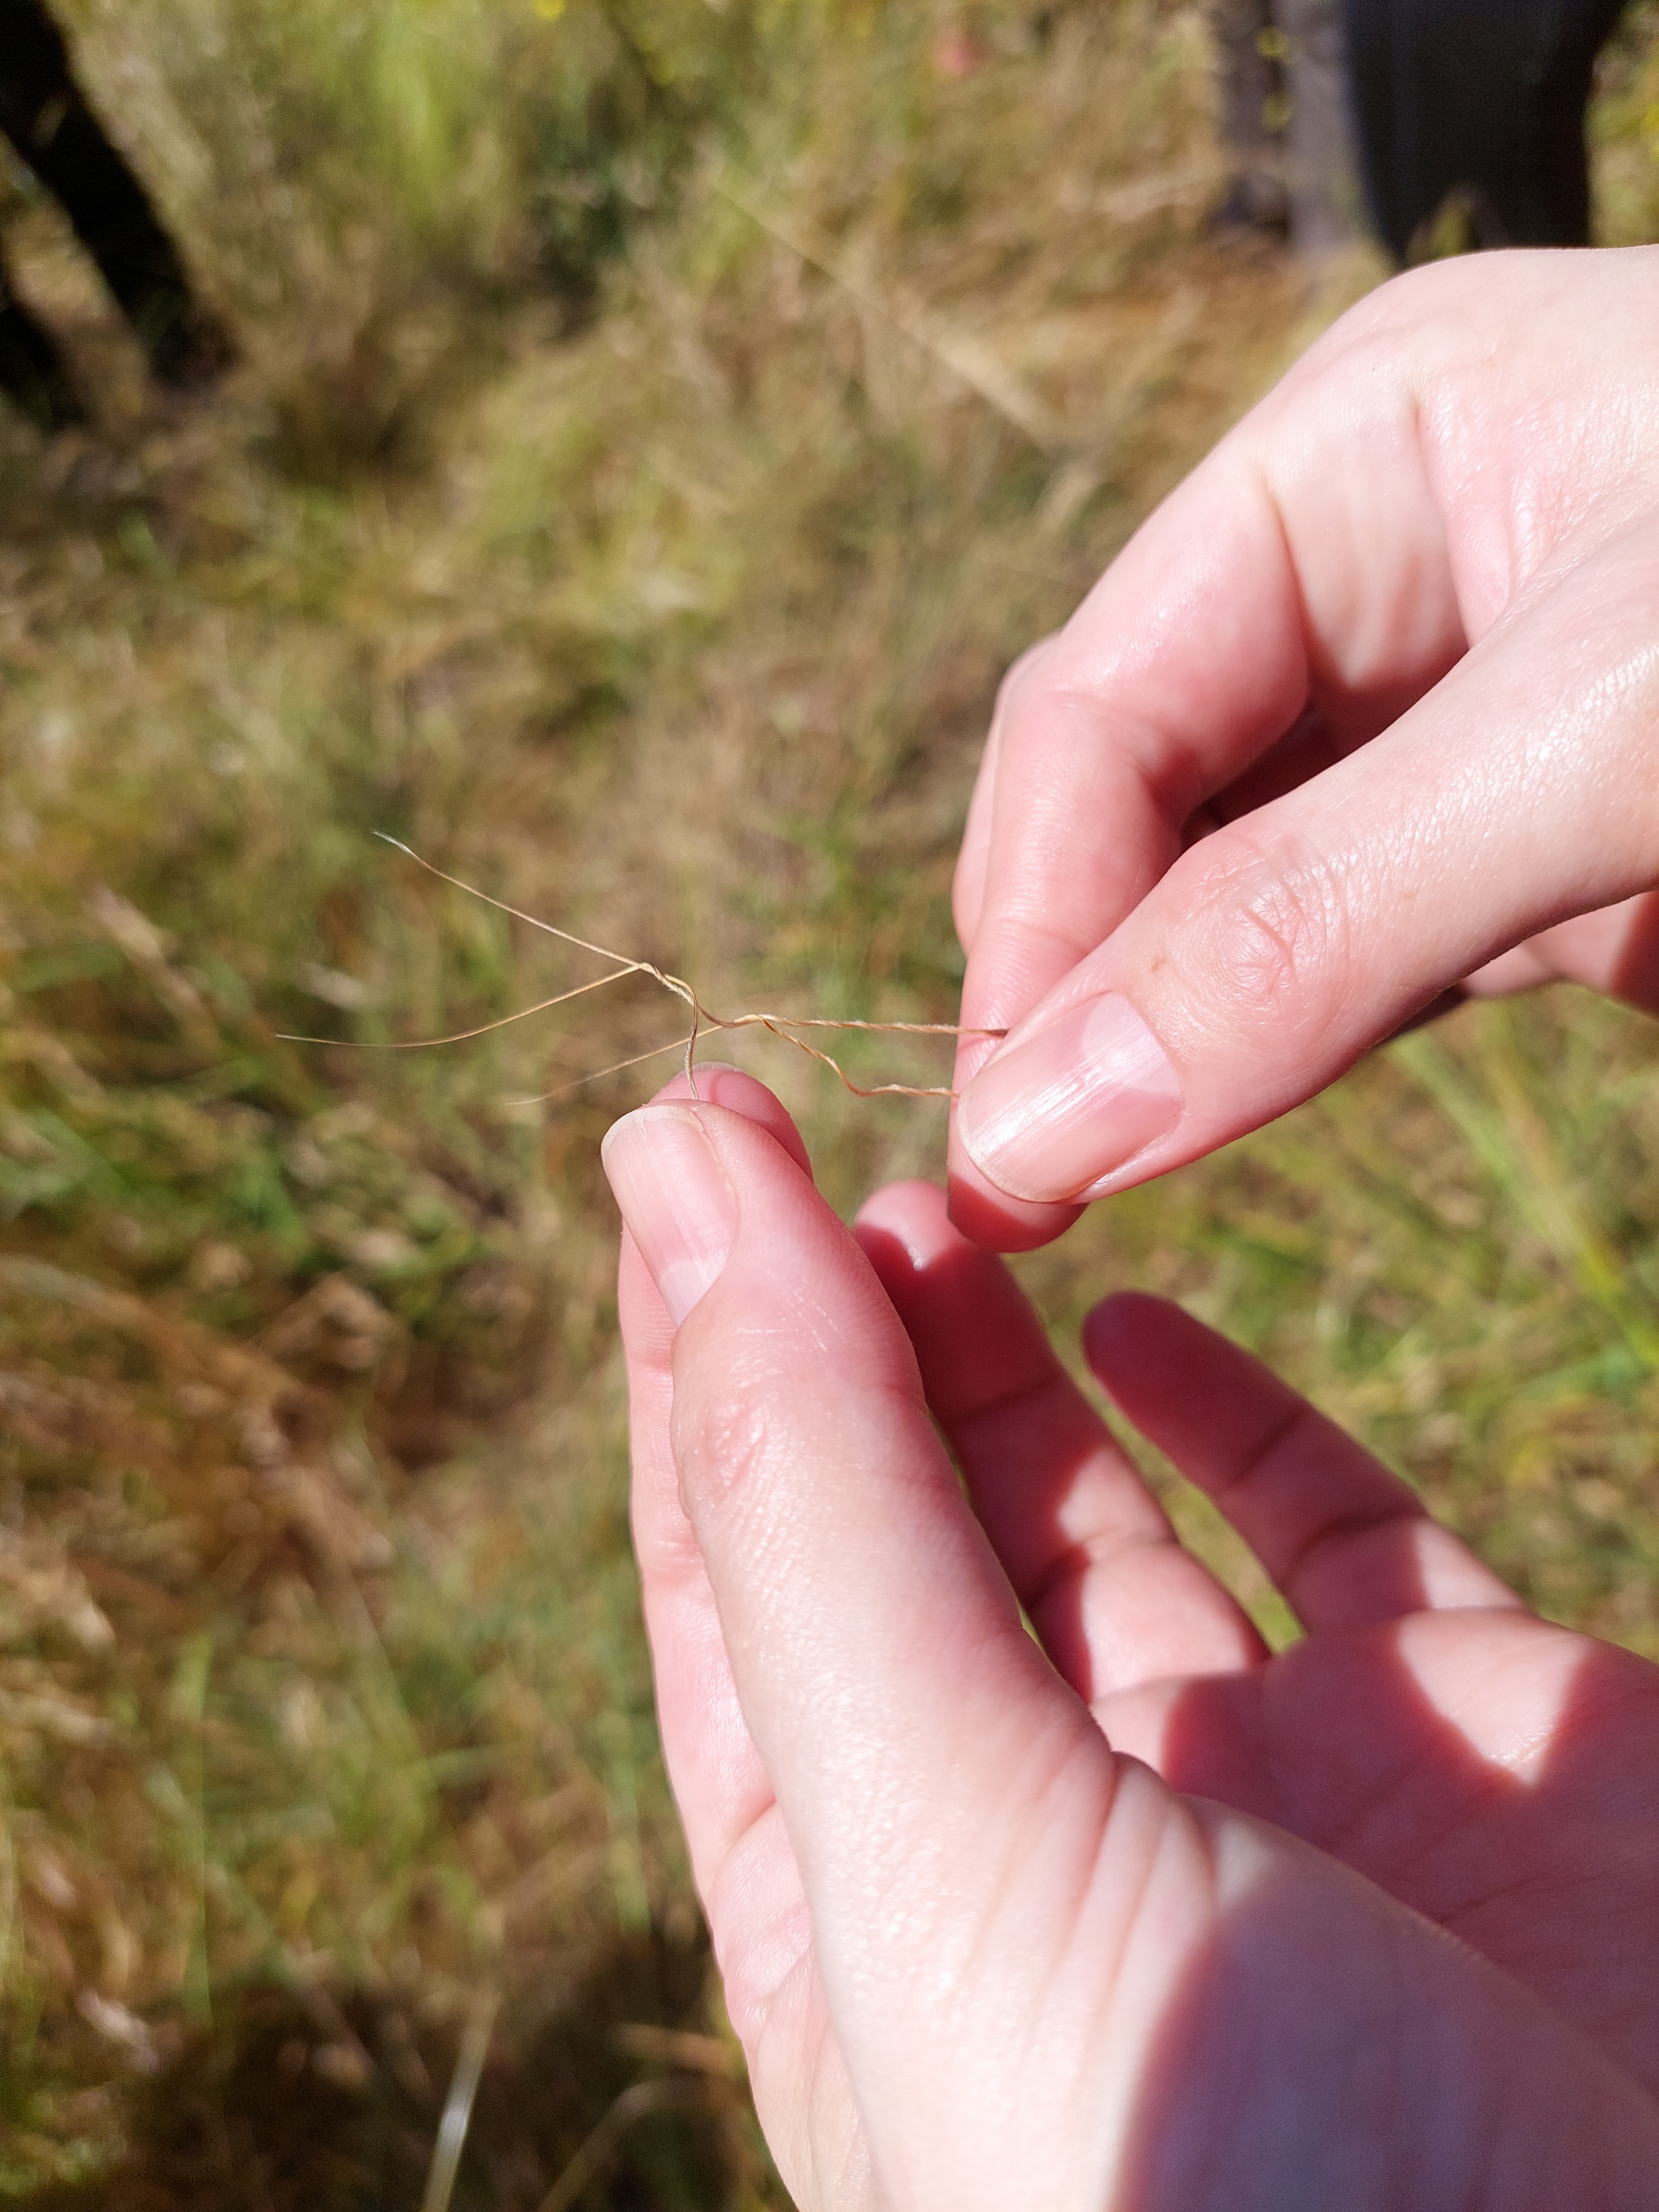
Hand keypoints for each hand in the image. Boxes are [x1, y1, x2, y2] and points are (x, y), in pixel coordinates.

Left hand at [606, 1067, 1658, 2210]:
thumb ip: (816, 1509)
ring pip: (1089, 1512)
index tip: (671, 1147)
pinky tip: (1135, 1317)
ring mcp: (1266, 1783)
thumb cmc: (1224, 2174)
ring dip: (986, 1348)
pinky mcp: (1465, 1734)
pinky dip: (1229, 1416)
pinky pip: (1326, 1535)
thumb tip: (667, 1180)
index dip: (692, 1361)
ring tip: (915, 1191)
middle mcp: (1058, 1848)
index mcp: (883, 1923)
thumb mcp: (940, 1837)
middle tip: (767, 1126)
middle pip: (896, 1529)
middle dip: (826, 1327)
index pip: (732, 1586)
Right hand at [949, 247, 1658, 1249]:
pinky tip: (1212, 1122)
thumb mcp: (1609, 739)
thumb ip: (1317, 921)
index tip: (1008, 1119)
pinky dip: (1281, 1046)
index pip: (1102, 697)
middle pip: (1137, 794)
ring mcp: (1443, 720)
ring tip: (1081, 1175)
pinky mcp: (1521, 850)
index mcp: (1361, 453)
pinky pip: (1345, 953)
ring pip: (1227, 889)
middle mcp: (1377, 575)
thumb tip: (1044, 1117)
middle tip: (1022, 1175)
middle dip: (1078, 976)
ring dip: (1163, 1029)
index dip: (1034, 909)